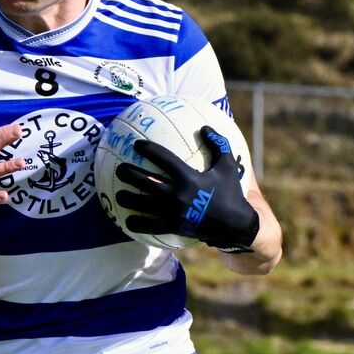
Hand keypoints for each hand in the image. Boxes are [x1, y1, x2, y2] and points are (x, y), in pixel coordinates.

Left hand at [114, 125, 258, 253]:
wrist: (234, 225)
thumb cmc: (230, 193)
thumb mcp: (227, 166)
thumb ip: (218, 144)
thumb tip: (205, 127)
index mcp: (188, 177)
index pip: (163, 158)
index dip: (147, 149)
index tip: (137, 144)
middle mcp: (177, 194)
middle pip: (144, 181)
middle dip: (128, 174)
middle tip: (120, 169)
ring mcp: (172, 212)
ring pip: (142, 204)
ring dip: (126, 199)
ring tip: (118, 194)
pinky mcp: (172, 227)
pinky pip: (149, 226)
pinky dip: (136, 223)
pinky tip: (128, 221)